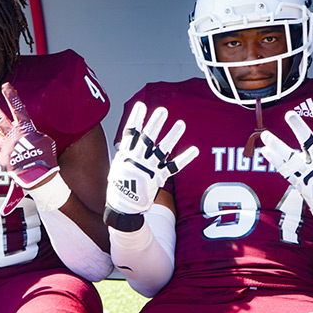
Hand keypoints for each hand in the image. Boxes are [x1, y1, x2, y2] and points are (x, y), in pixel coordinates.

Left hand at [0, 83, 57, 213]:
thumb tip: (32, 136)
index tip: (6, 86)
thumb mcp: (46, 142)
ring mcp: (6, 147)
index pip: (18, 108)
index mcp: (25, 129)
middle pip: (0, 118)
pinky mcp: (2, 160)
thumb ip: (36, 136)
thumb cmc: (46, 158)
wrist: (37, 175)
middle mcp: (13, 136)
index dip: (12, 96)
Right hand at [106, 101, 198, 216]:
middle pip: (147, 138)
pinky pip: (174, 167)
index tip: (141, 105)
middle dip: (155, 123)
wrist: (123, 207)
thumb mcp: (117, 166)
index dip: (136, 118)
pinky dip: (185, 158)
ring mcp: (149, 168)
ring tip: (181, 124)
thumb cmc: (119, 186)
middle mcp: (137, 160)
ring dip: (172, 136)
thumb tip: (129, 140)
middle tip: (163, 110)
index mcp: (125, 155)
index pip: (130, 132)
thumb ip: (125, 152)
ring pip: (162, 149)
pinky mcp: (158, 178)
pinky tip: (194, 149)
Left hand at [260, 104, 312, 223]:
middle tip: (289, 114)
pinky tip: (265, 151)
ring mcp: (310, 174)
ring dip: (277, 144)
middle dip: (299, 127)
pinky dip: (275, 160)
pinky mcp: (301, 184)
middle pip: (308, 141)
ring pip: (291, 156)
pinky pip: (285, 171)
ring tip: (265, 134)